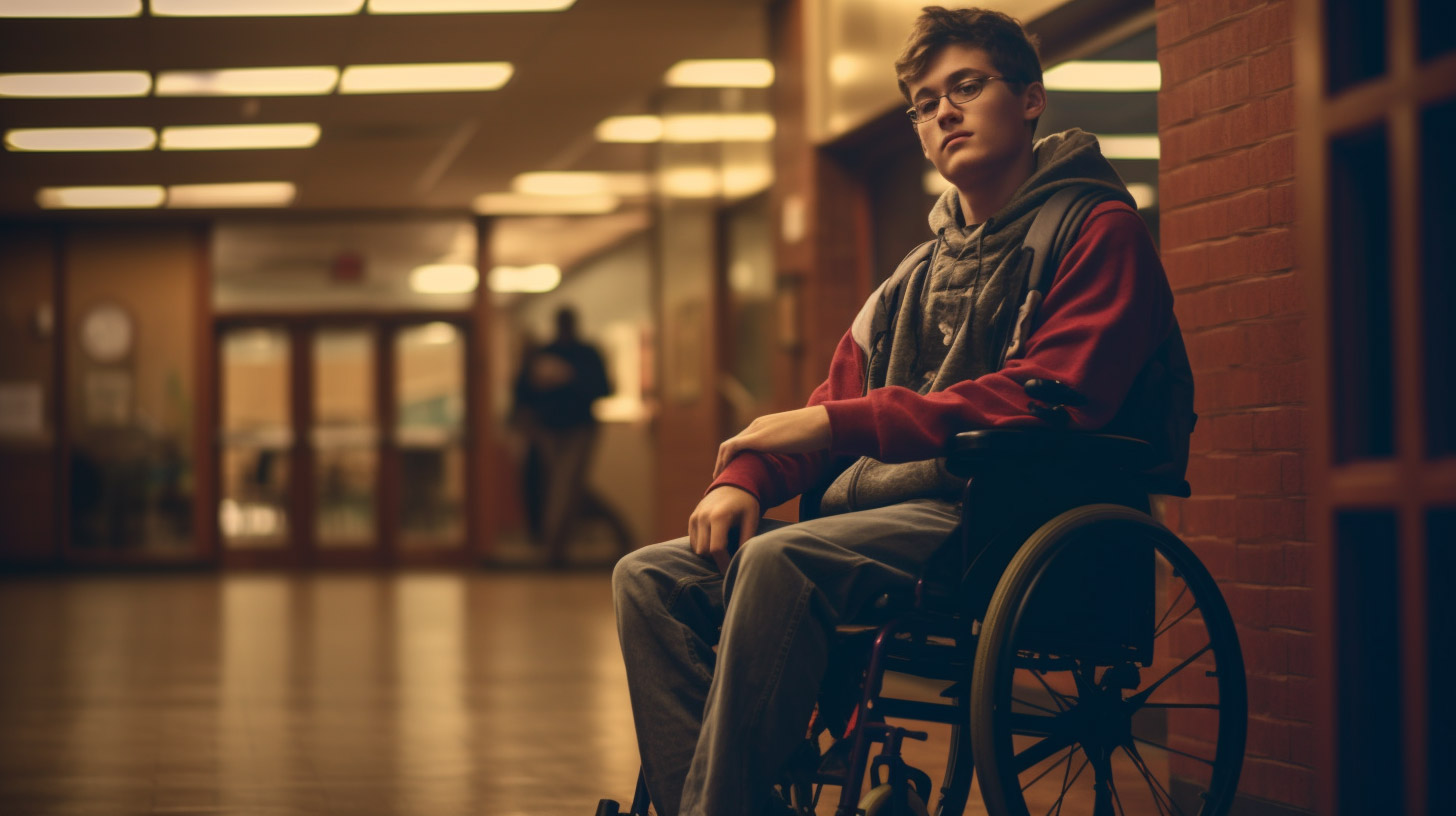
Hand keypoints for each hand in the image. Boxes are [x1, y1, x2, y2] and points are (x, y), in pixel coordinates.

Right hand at [688, 486, 760, 572]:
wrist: (733, 485)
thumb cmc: (746, 504)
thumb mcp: (751, 519)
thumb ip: (746, 539)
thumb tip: (742, 561)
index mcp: (719, 516)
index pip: (716, 549)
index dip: (723, 564)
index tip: (730, 573)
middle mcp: (703, 517)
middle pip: (704, 551)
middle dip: (717, 561)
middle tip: (730, 564)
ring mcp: (695, 518)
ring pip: (697, 549)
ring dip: (709, 555)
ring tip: (725, 553)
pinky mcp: (691, 519)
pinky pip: (694, 542)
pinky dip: (704, 547)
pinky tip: (717, 543)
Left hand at [713, 406, 832, 477]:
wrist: (822, 424)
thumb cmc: (816, 433)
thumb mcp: (795, 441)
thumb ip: (787, 448)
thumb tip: (791, 463)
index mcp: (765, 425)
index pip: (742, 441)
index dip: (734, 457)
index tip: (733, 472)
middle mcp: (756, 425)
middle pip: (732, 444)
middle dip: (724, 462)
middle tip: (722, 479)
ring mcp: (756, 430)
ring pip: (728, 447)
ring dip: (720, 463)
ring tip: (720, 480)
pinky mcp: (757, 438)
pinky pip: (732, 448)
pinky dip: (724, 461)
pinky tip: (724, 475)